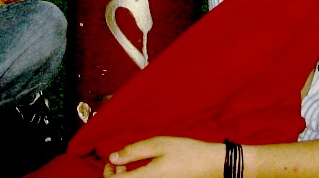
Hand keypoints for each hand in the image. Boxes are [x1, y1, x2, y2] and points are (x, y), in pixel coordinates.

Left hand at [104, 137, 223, 176]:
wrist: (210, 165)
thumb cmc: (186, 153)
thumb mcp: (158, 144)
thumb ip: (133, 151)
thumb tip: (113, 158)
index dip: (107, 174)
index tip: (111, 162)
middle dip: (116, 176)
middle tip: (119, 162)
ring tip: (130, 165)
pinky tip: (143, 170)